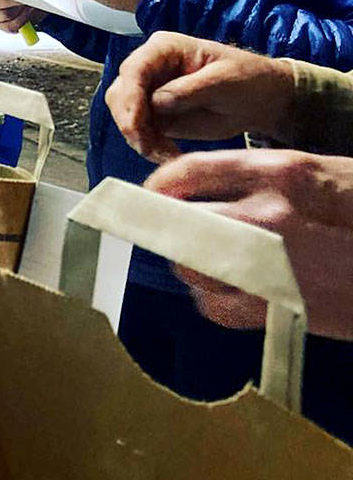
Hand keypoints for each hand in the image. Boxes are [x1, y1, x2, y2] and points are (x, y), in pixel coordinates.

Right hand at [107, 31, 295, 161]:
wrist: (262, 100)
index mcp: (164, 48)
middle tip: (149, 146)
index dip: (129, 97)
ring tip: (166, 153)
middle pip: (120, 93)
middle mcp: (150, 67)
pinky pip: (139, 131)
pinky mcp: (154, 114)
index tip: (134, 125)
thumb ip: (190, 89)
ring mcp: (149, 91)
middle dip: (130, 122)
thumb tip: (157, 102)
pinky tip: (169, 153)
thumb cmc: (249, 79)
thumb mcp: (225, 80)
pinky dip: (148, 146)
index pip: (133, 69)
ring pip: (124, 115)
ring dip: (139, 137)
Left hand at [146, 149, 352, 339]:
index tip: (152, 195)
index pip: (189, 172)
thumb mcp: (326, 174)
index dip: (160, 186)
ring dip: (188, 266)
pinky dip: (210, 301)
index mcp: (280, 171)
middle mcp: (268, 213)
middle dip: (168, 228)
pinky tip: (222, 293)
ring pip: (193, 267)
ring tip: (199, 263)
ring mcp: (272, 263)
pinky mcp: (282, 307)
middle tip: (170, 233)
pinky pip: (218, 307)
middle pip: (181, 221)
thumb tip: (211, 193)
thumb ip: (268, 179)